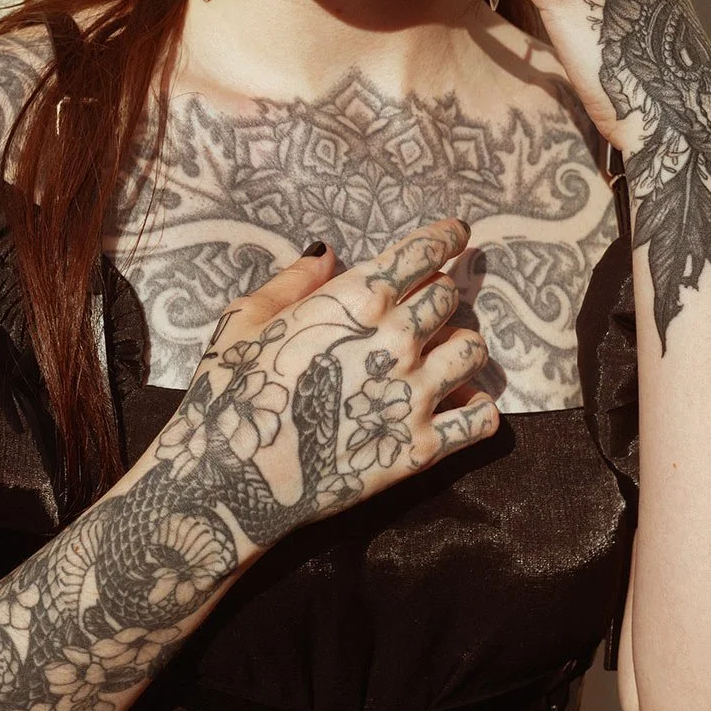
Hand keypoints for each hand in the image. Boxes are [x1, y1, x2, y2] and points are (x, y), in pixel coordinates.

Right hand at [150, 219, 497, 553]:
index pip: (421, 254)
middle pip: (449, 298)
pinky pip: (480, 418)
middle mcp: (395, 342)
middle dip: (438, 293)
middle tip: (425, 302)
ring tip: (440, 352)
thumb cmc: (229, 390)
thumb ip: (293, 280)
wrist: (230, 478)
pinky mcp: (420, 449)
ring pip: (472, 350)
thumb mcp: (246, 318)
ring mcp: (413, 397)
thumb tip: (328, 252)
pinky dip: (478, 406)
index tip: (458, 232)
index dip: (445, 237)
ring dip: (459, 344)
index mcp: (355, 301)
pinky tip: (460, 402)